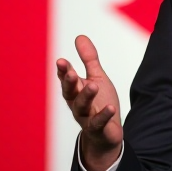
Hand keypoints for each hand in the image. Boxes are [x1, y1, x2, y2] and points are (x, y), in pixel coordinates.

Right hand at [57, 35, 122, 170]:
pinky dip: (103, 115)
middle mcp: (77, 104)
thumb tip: (80, 36)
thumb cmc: (100, 103)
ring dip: (86, 96)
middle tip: (70, 72)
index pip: (67, 79)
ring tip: (93, 86)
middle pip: (70, 93)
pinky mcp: (98, 129)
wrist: (107, 134)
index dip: (63, 71)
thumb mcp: (96, 78)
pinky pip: (98, 123)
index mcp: (76, 91)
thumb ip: (89, 59)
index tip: (61, 61)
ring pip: (81, 107)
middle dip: (68, 82)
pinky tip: (110, 108)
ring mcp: (86, 118)